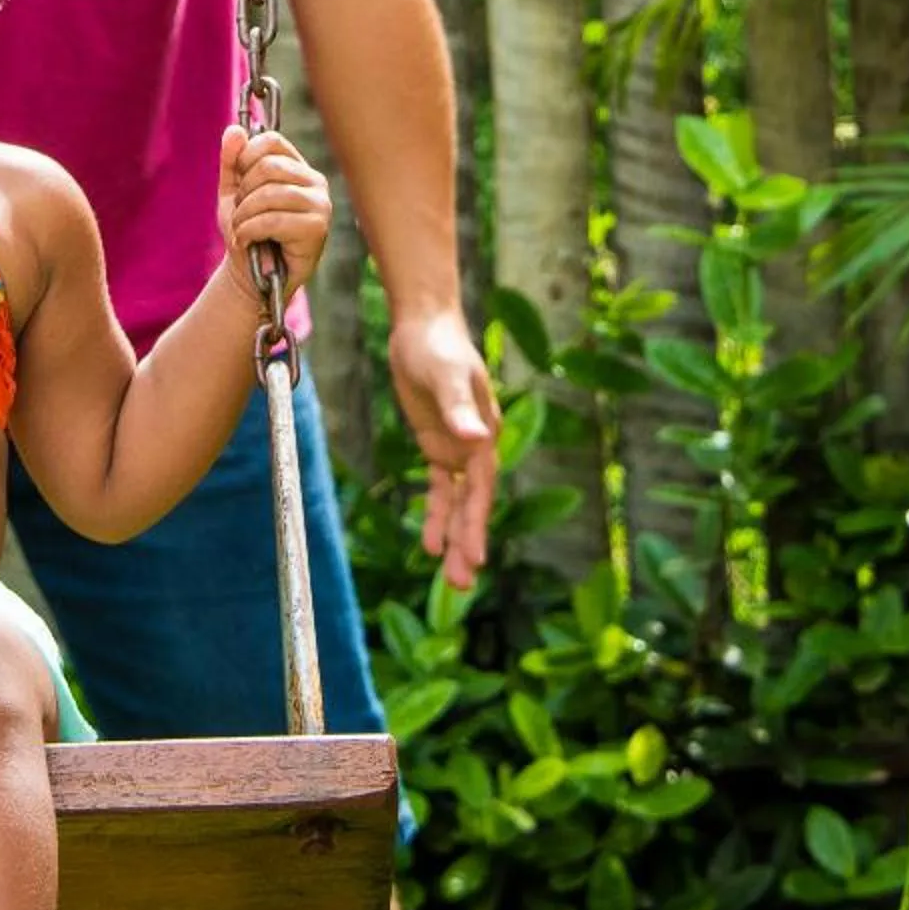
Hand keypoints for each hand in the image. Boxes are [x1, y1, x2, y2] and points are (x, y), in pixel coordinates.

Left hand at [217, 125, 331, 306]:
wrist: (250, 275)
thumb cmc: (246, 232)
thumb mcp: (232, 193)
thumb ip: (231, 161)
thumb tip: (235, 129)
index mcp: (298, 168)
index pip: (272, 141)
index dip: (245, 158)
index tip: (239, 185)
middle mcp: (315, 182)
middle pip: (268, 166)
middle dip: (243, 193)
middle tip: (240, 214)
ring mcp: (321, 205)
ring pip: (269, 194)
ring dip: (244, 216)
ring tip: (242, 231)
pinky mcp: (318, 229)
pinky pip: (273, 219)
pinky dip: (250, 231)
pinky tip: (247, 241)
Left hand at [387, 306, 498, 588]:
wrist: (424, 324)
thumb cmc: (437, 347)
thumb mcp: (445, 377)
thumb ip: (459, 410)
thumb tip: (477, 440)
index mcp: (485, 435)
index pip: (482, 490)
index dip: (477, 525)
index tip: (475, 559)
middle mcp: (476, 446)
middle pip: (474, 504)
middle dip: (469, 543)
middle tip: (464, 585)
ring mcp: (458, 446)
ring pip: (458, 503)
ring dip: (454, 536)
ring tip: (451, 577)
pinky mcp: (437, 443)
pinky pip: (440, 488)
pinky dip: (436, 514)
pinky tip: (430, 542)